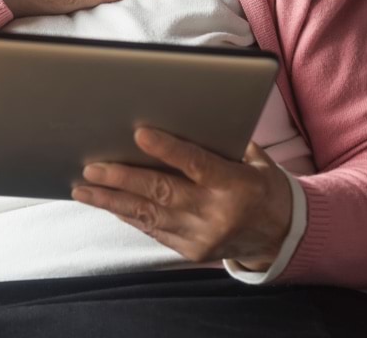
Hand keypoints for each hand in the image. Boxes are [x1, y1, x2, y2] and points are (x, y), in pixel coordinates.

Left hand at [71, 129, 291, 271]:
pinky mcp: (191, 251)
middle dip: (122, 179)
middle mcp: (217, 214)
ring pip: (149, 215)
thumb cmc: (263, 186)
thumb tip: (184, 115)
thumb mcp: (255, 161)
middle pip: (162, 193)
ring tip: (83, 189)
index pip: (196, 164)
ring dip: (112, 201)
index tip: (139, 133)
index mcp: (236, 185)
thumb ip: (223, 143)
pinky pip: (152, 230)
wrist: (282, 236)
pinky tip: (107, 203)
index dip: (167, 149)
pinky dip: (128, 215)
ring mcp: (202, 236)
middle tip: (91, 167)